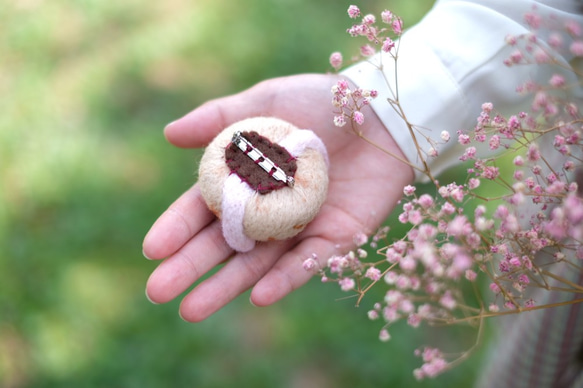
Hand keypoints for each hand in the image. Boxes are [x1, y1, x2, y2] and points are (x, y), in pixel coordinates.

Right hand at [142, 73, 413, 321]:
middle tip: (157, 293)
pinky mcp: (336, 239)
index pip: (204, 208)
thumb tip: (168, 134)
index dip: (178, 227)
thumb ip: (219, 117)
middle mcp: (269, 208)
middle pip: (224, 243)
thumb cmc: (323, 102)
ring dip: (227, 286)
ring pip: (258, 263)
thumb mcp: (267, 102)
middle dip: (190, 266)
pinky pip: (308, 264)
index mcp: (247, 178)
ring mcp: (300, 227)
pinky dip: (284, 280)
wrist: (383, 112)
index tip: (152, 250)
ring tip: (192, 311)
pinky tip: (257, 296)